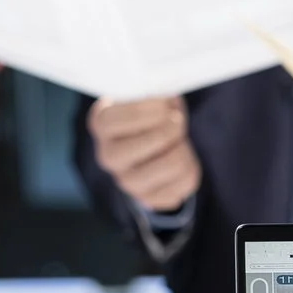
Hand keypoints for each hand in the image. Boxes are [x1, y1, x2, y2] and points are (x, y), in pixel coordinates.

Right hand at [88, 96, 202, 212]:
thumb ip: (155, 93)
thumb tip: (171, 101)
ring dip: (183, 148)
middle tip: (177, 120)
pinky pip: (183, 185)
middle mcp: (107, 156)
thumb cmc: (150, 111)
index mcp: (101, 124)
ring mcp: (126, 181)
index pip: (117, 119)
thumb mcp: (148, 94)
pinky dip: (191, 168)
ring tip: (180, 140)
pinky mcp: (148, 199)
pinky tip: (180, 158)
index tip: (166, 104)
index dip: (149, 109)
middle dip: (173, 127)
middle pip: (150, 141)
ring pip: (172, 164)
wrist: (151, 142)